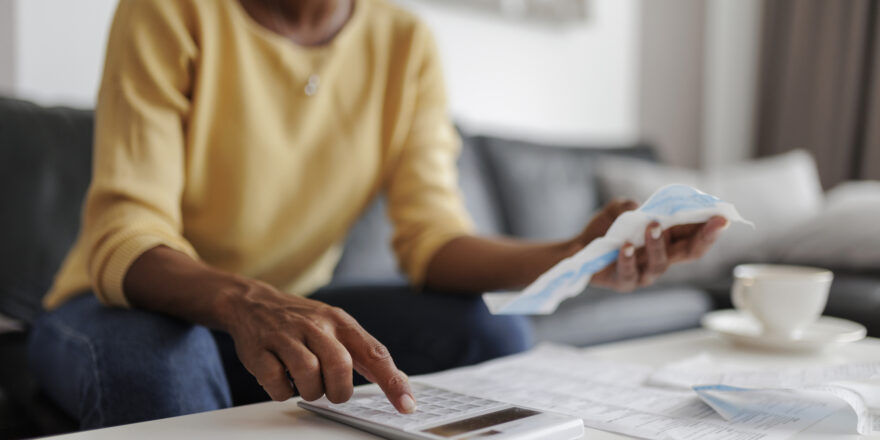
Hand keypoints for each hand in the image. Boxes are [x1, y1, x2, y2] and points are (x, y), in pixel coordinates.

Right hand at [218, 281, 414, 411]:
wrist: (252, 303)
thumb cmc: (302, 321)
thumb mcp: (336, 325)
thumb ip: (364, 352)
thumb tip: (398, 382)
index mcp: (340, 321)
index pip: (374, 353)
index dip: (393, 382)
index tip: (407, 405)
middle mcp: (315, 325)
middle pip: (340, 365)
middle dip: (339, 390)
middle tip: (332, 391)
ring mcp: (286, 336)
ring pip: (308, 374)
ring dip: (311, 391)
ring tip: (306, 385)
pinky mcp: (259, 350)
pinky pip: (276, 383)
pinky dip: (283, 391)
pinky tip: (283, 380)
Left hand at [573, 200, 727, 291]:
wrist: (579, 248)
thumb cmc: (605, 230)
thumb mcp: (617, 211)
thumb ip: (628, 205)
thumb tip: (638, 207)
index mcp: (668, 239)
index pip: (695, 234)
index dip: (711, 226)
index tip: (724, 216)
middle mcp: (661, 257)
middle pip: (690, 252)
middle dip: (705, 237)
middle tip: (715, 222)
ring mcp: (644, 272)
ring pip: (660, 263)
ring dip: (658, 243)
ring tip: (652, 225)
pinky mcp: (623, 281)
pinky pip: (629, 274)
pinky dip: (627, 260)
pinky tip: (624, 247)